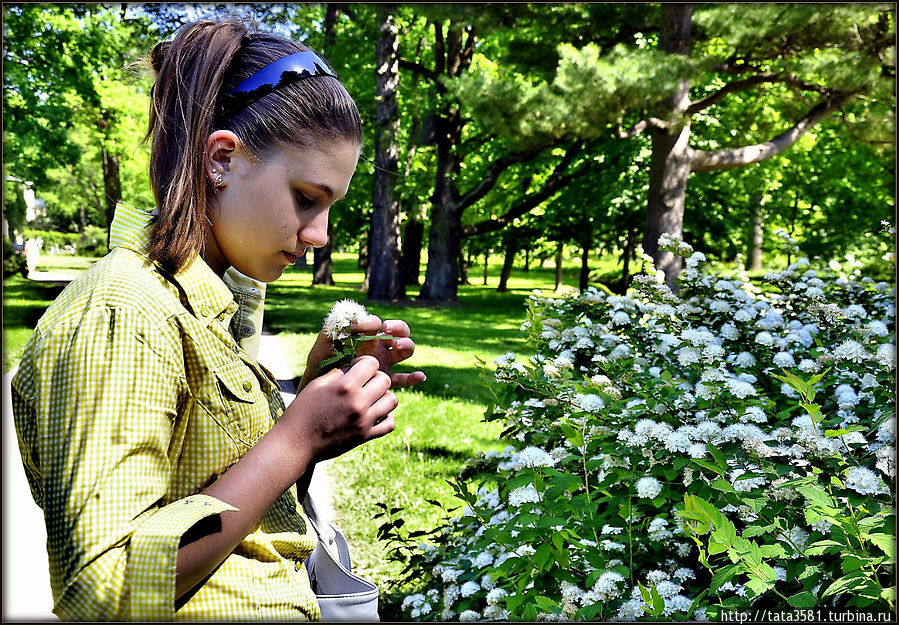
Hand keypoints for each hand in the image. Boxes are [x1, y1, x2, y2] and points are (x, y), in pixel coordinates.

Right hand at [282, 355, 396, 462]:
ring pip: (392, 400)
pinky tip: (375, 414)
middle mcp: (358, 402)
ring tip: (371, 398)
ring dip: (384, 396)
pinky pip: (390, 424)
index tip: (356, 368)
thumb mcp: (315, 385)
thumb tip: (351, 369)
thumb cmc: (302, 411)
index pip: (371, 363)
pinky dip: (387, 417)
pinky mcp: (365, 436)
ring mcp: (364, 421)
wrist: (296, 444)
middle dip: (376, 377)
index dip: (365, 362)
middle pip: (385, 380)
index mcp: (345, 386)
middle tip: (365, 383)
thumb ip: (336, 374)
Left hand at [299, 314, 425, 390]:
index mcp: (365, 335)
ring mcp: (384, 362)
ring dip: (406, 345)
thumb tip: (351, 319)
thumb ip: (332, 330)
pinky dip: (414, 377)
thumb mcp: (322, 345)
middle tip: (387, 331)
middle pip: (399, 331)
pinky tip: (420, 377)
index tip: (368, 327)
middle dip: (398, 328)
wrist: (317, 390)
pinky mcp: (386, 380)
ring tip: (398, 346)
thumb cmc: (319, 365)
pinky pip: (404, 379)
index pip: (377, 323)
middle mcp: (378, 346)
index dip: (374, 322)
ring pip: (405, 350)